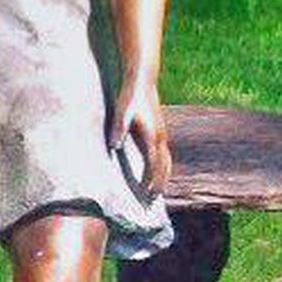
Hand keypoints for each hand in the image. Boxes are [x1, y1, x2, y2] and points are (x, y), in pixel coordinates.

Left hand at [108, 76, 170, 195]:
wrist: (142, 80)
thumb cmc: (130, 97)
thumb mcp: (122, 111)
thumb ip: (118, 128)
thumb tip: (114, 145)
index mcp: (152, 137)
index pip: (153, 166)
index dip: (150, 181)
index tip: (145, 196)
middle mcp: (160, 138)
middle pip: (164, 168)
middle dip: (159, 184)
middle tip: (153, 202)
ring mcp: (162, 134)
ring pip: (167, 162)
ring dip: (162, 177)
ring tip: (156, 192)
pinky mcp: (159, 130)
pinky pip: (164, 154)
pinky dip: (161, 166)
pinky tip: (153, 170)